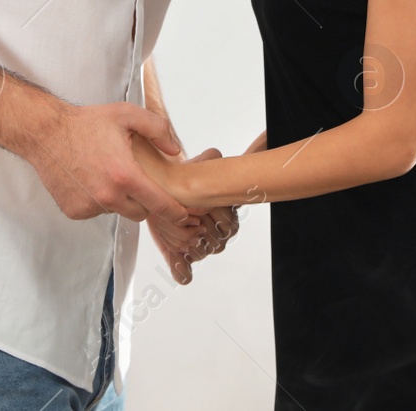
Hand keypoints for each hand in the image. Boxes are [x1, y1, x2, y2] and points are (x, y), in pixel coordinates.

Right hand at [24, 103, 186, 225]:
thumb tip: (174, 150)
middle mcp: (108, 196)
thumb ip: (157, 129)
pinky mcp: (75, 211)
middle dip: (144, 201)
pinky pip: (96, 211)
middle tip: (136, 180)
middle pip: (140, 212)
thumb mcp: (126, 115)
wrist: (46, 134)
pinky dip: (98, 201)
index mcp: (124, 176)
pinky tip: (91, 180)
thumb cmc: (85, 124)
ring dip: (119, 200)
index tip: (182, 214)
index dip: (174, 211)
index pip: (159, 204)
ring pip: (117, 212)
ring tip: (107, 174)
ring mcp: (89, 206)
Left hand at [144, 147, 239, 284]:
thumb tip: (257, 142)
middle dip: (200, 229)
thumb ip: (220, 161)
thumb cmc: (184, 177)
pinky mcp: (179, 256)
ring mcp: (199, 246)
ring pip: (201, 254)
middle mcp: (215, 233)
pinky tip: (177, 261)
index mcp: (226, 214)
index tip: (200, 206)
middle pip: (216, 243)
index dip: (216, 217)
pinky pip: (185, 273)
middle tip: (184, 215)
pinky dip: (181, 269)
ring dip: (187, 243)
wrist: (158, 185)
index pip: (230, 226)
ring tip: (174, 229)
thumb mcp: (205, 163)